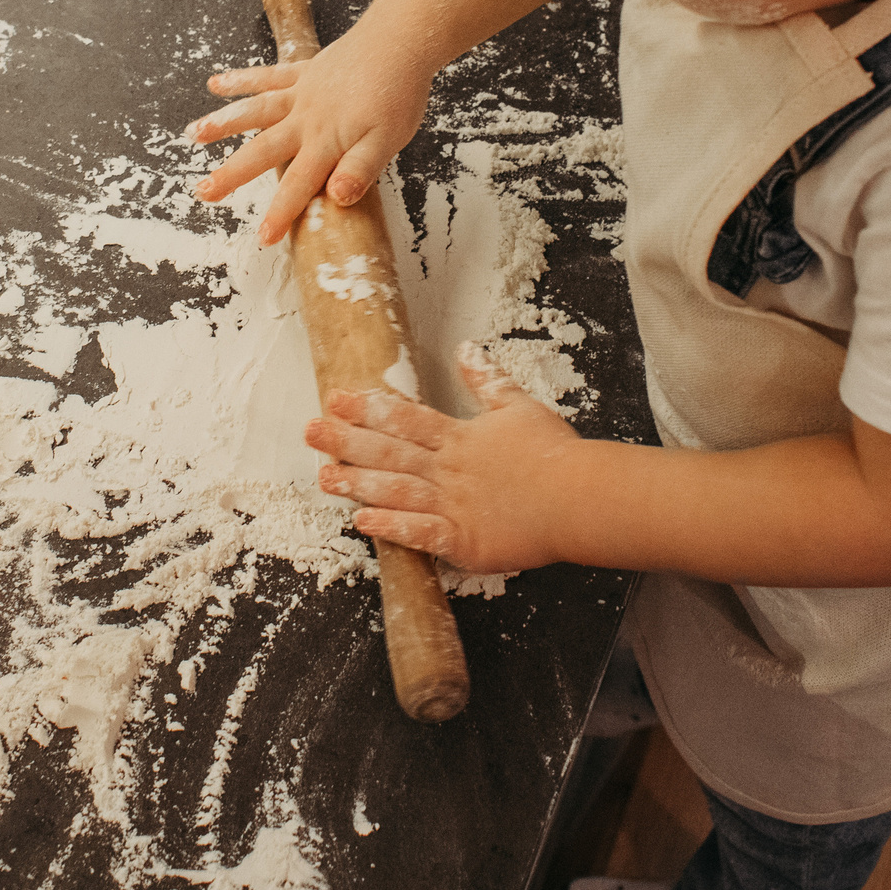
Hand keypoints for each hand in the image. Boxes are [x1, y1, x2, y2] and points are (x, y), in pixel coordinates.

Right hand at [186, 21, 432, 243]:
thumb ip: (360, 168)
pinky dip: (241, 79)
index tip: (263, 237)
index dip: (281, 213)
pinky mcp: (304, 71)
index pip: (299, 185)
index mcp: (327, 141)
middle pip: (262, 151)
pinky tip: (216, 84)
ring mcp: (301, 92)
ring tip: (194, 135)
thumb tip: (336, 198)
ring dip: (223, 123)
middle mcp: (306, 118)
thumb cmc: (399, 92)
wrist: (401, 39)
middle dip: (232, 174)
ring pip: (255, 110)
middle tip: (204, 192)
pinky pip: (267, 76)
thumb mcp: (389, 139)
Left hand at [302, 353, 583, 574]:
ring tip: (324, 476)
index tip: (335, 397)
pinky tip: (362, 522)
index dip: (367, 407)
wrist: (580, 498)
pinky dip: (391, 529)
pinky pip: (421, 534)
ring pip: (396, 491)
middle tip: (310, 432)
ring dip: (357, 484)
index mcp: (460, 437)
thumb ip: (487, 380)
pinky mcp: (465, 540)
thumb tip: (467, 349)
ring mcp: (454, 505)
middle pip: (390, 452)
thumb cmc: (554, 453)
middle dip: (347, 441)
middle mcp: (449, 469)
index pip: (405, 418)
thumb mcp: (518, 406)